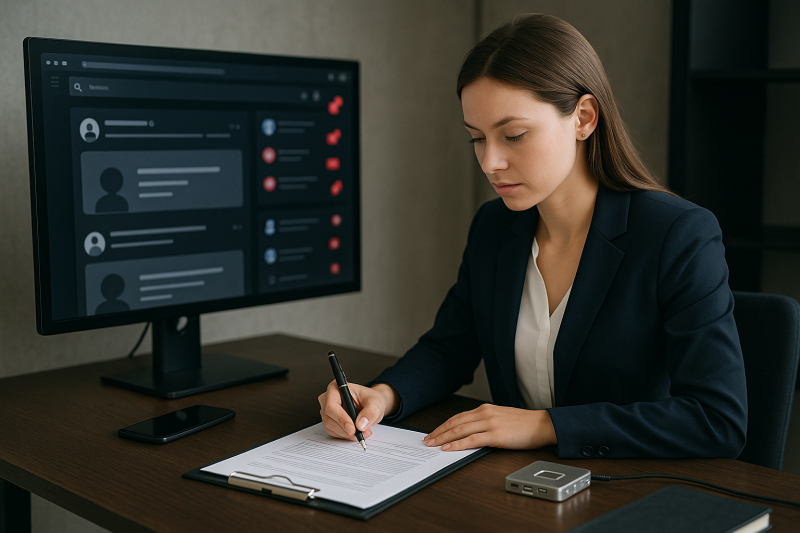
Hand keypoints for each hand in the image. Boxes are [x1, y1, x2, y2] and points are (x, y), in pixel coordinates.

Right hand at [318, 382, 398, 440]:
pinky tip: (356, 432)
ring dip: (347, 434)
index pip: (331, 405)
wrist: (373, 405)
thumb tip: (360, 424)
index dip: (341, 418)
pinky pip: (333, 432)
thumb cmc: (371, 399)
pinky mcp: (330, 421)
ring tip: (363, 432)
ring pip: (330, 427)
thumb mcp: (376, 403)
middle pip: (329, 418)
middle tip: (361, 433)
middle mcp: (328, 399)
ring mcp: (327, 411)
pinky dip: (345, 436)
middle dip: (345, 429)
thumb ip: (370, 412)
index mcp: (336, 388)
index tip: (352, 429)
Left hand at [423, 404, 556, 450]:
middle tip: (427, 440)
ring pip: (460, 430)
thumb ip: (485, 422)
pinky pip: (472, 440)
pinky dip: (458, 444)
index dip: (443, 425)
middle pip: (455, 422)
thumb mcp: (500, 418)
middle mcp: (485, 413)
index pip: (458, 417)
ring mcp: (490, 423)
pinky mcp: (496, 435)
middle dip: (439, 432)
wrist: (542, 425)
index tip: (433, 432)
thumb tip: (469, 432)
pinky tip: (449, 449)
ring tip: (433, 445)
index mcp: (485, 409)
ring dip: (444, 438)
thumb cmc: (524, 424)